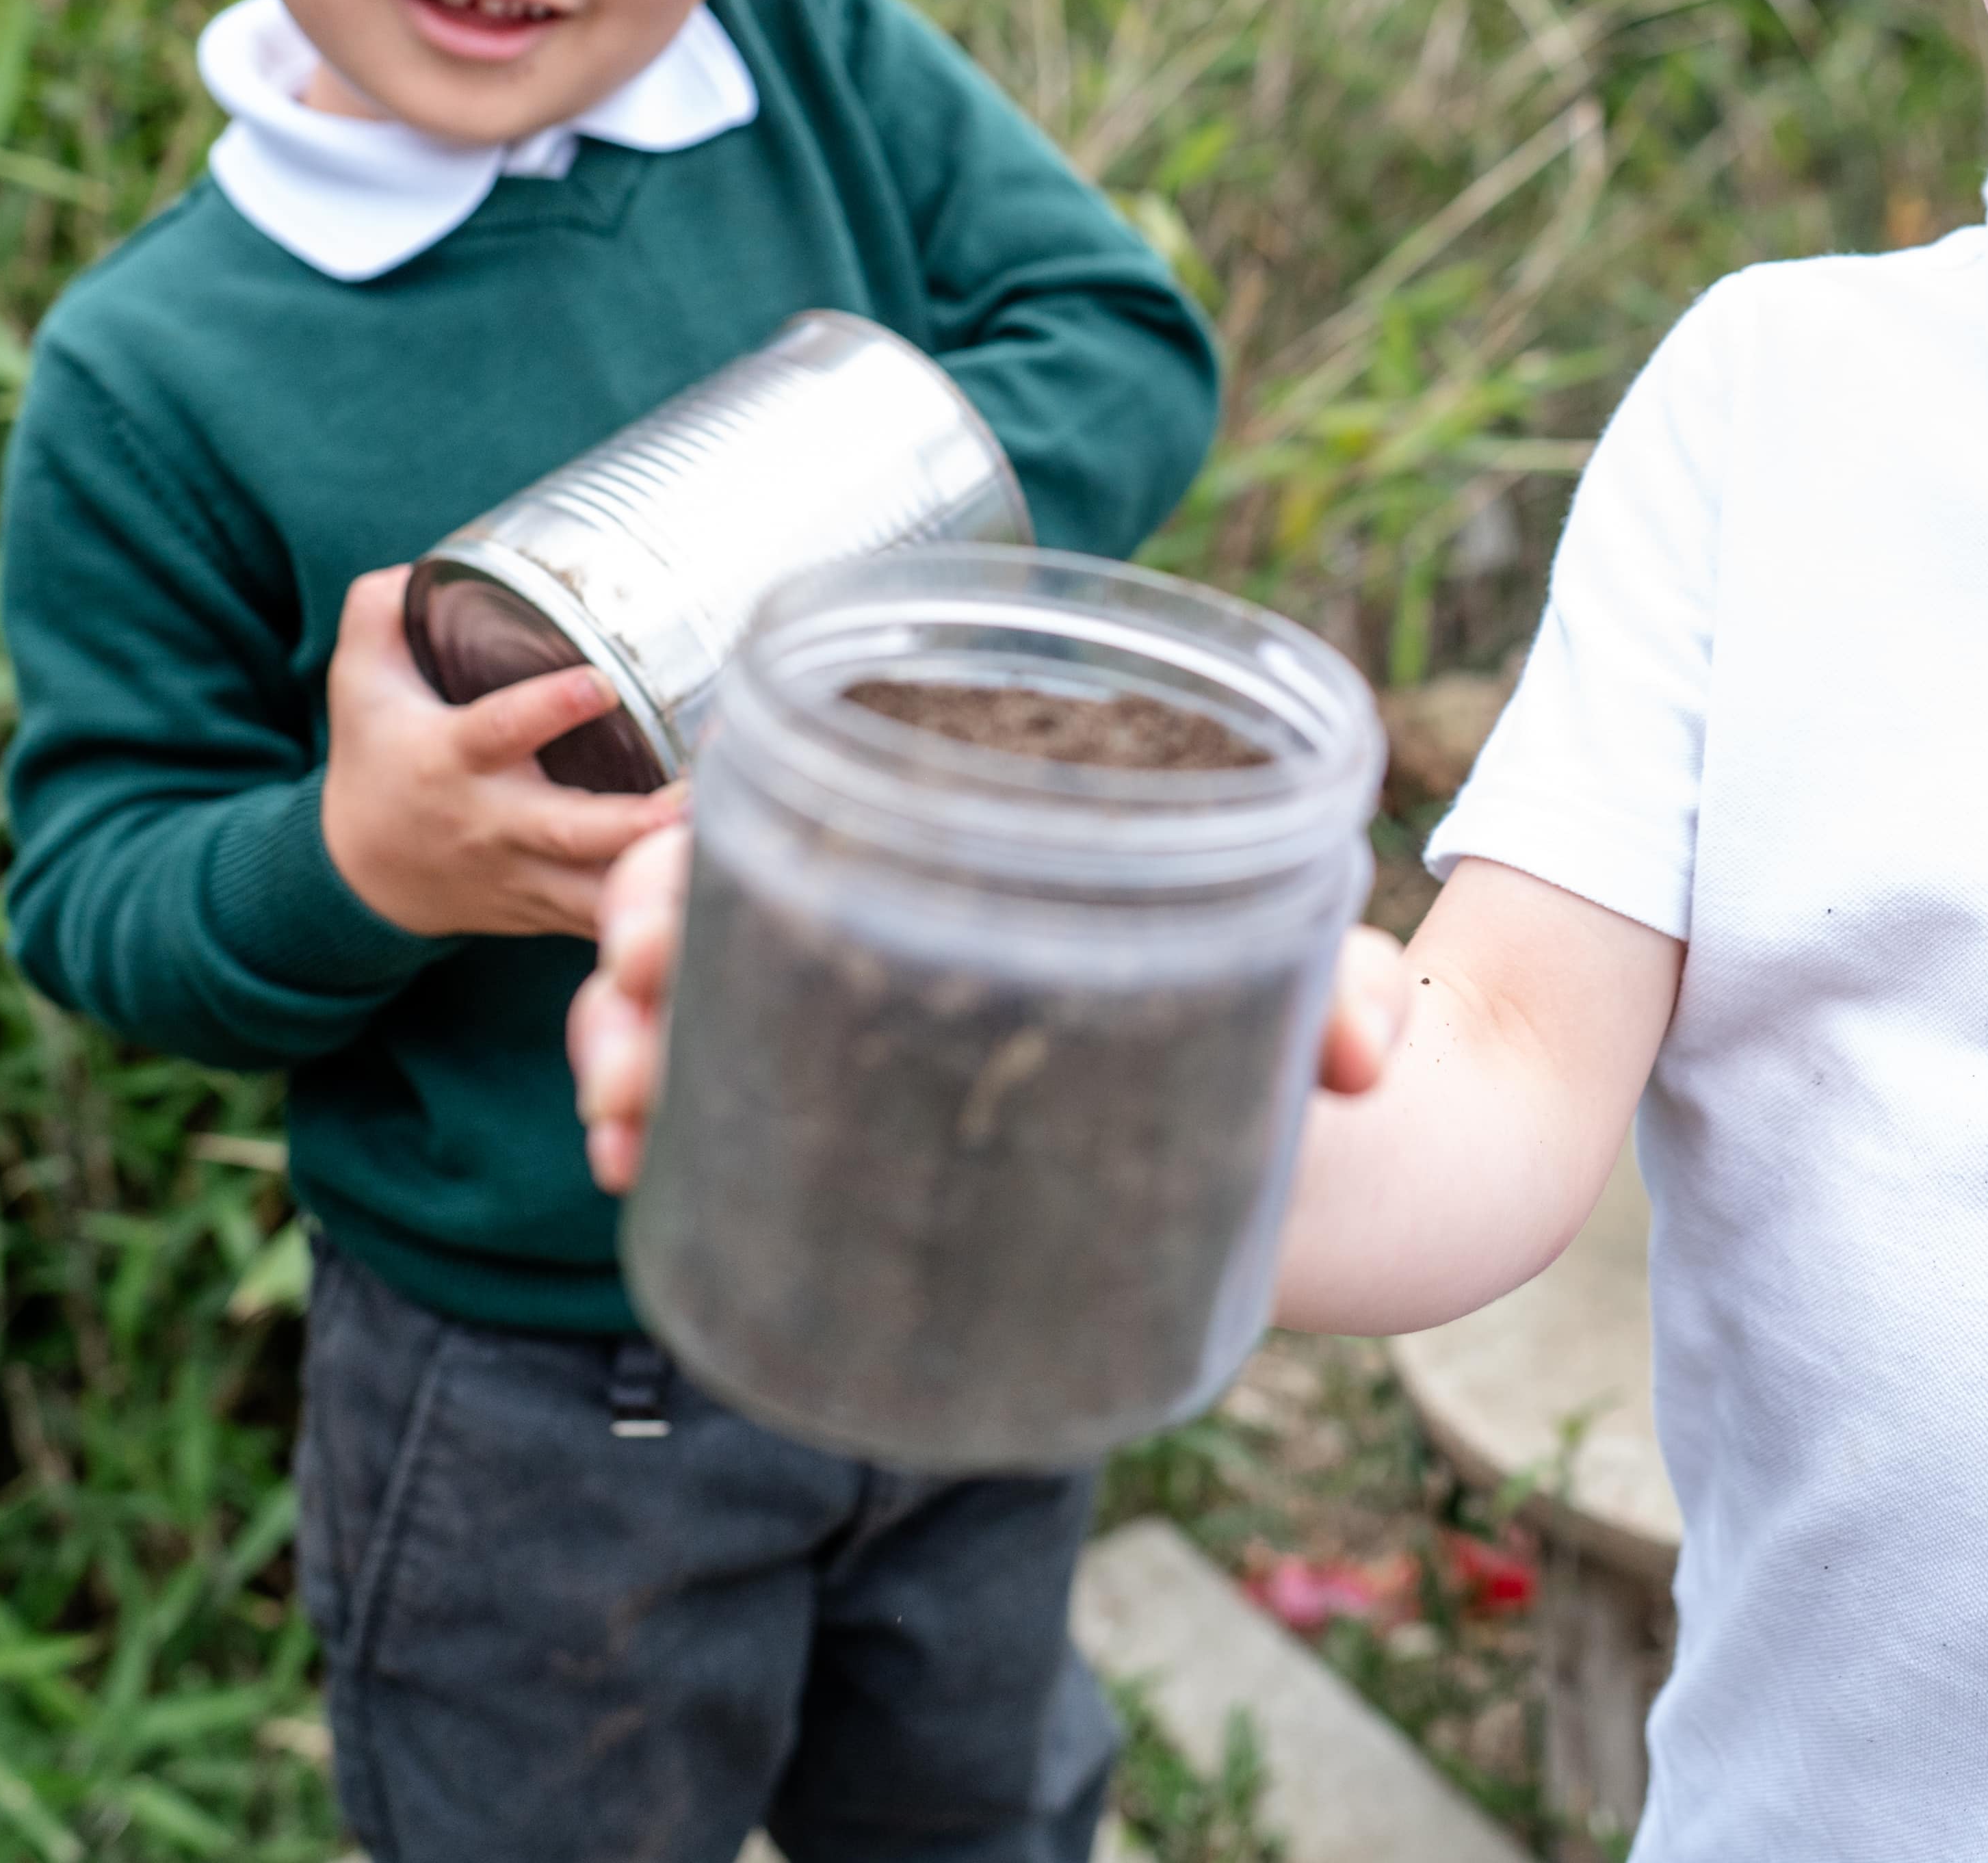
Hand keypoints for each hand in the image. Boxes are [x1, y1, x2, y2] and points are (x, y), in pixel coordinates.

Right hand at [319, 566, 679, 942]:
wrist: (363, 874)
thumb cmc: (377, 762)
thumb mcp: (357, 685)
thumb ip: (378, 618)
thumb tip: (411, 572)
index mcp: (452, 760)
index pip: (499, 731)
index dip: (548, 708)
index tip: (599, 683)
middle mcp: (493, 824)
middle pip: (570, 830)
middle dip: (634, 822)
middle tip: (694, 796)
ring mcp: (524, 876)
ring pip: (598, 889)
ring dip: (660, 875)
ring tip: (726, 844)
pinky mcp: (547, 911)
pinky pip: (608, 917)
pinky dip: (659, 910)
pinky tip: (716, 884)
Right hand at [565, 819, 1413, 1195]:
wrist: (1327, 1145)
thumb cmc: (1294, 1013)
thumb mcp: (1322, 979)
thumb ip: (1348, 993)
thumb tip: (1364, 1049)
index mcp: (974, 842)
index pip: (788, 811)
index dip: (688, 857)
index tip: (651, 923)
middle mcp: (900, 922)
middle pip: (711, 911)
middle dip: (631, 968)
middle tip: (628, 1046)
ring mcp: (875, 1033)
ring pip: (699, 1017)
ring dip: (629, 1057)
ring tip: (623, 1125)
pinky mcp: (878, 1136)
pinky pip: (737, 1118)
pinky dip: (672, 1137)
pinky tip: (641, 1176)